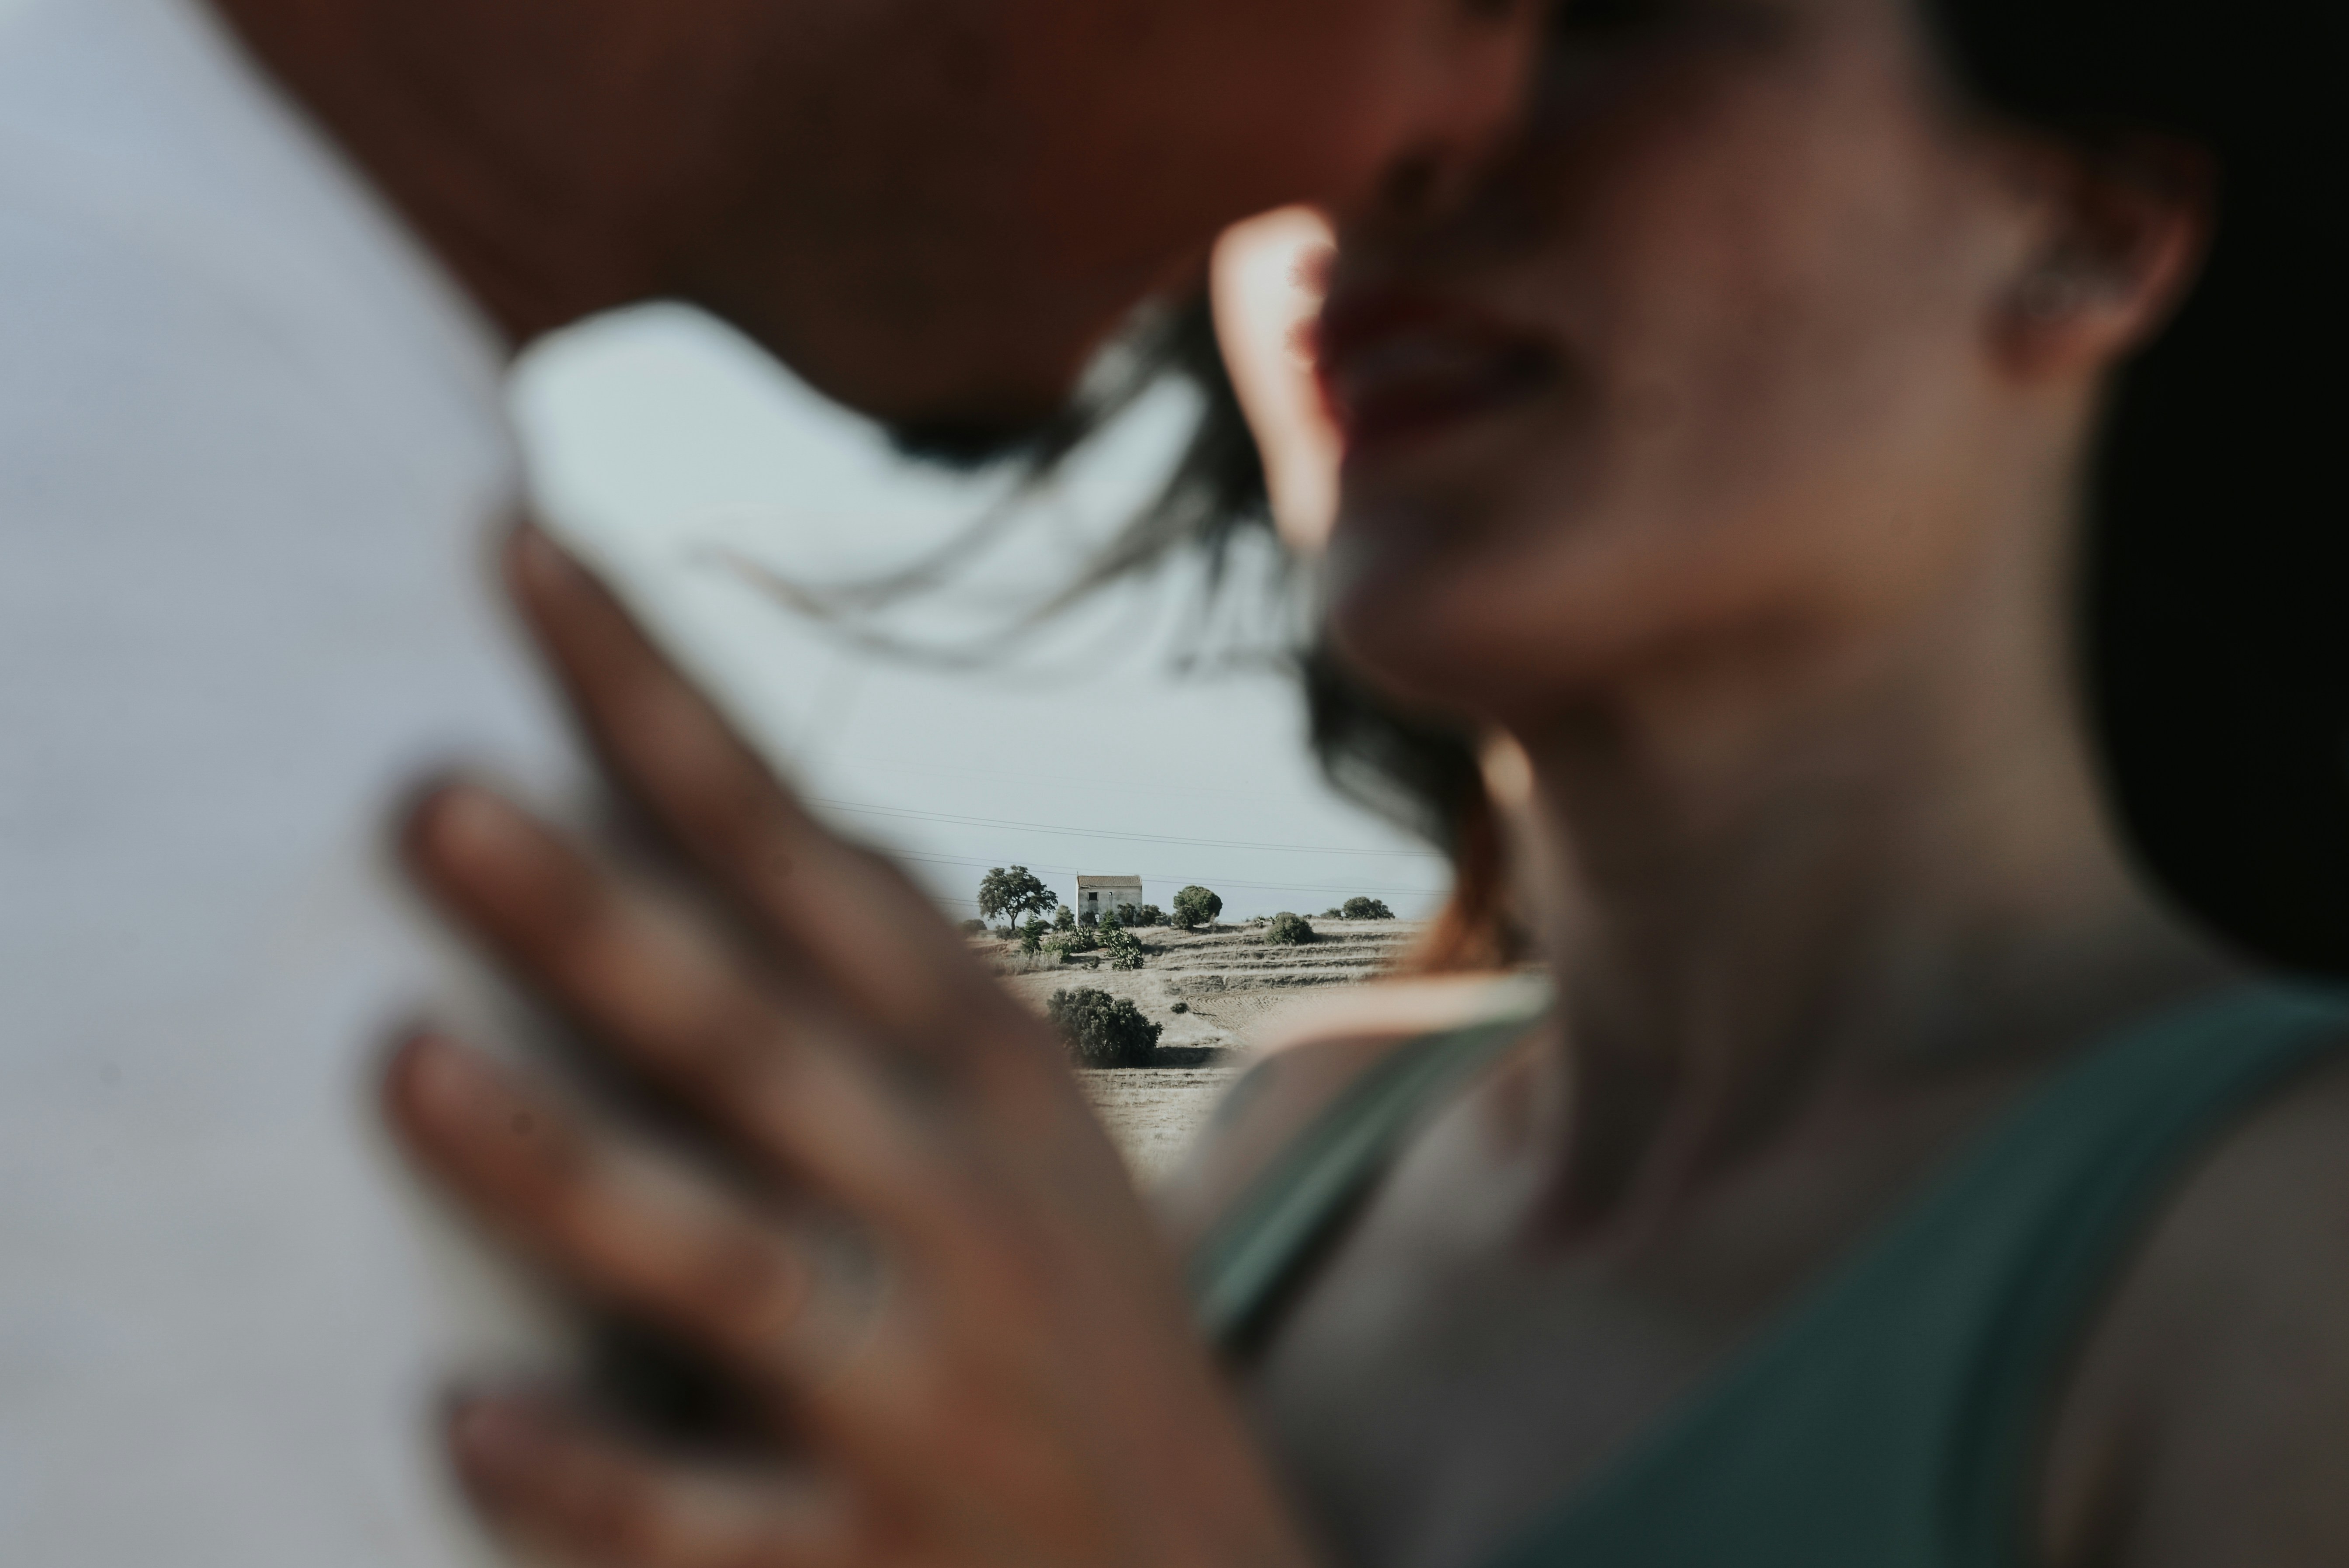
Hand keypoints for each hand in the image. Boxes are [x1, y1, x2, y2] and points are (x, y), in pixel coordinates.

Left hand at [386, 527, 1315, 1567]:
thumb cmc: (1071, 1321)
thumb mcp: (1021, 1118)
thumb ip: (894, 969)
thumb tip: (782, 796)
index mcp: (975, 1064)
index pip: (792, 847)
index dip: (654, 702)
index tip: (523, 548)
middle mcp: (949, 1197)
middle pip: (748, 1028)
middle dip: (598, 913)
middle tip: (431, 793)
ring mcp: (913, 1380)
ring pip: (722, 1260)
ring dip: (565, 1168)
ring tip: (408, 1065)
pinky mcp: (864, 1555)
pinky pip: (704, 1527)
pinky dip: (589, 1481)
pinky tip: (458, 1425)